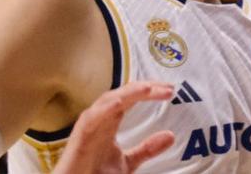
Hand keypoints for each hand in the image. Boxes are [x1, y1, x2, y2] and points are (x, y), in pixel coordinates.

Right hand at [51, 82, 175, 173]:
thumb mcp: (128, 162)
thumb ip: (147, 149)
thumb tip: (171, 136)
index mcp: (110, 122)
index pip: (131, 98)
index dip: (150, 91)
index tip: (170, 90)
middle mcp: (100, 119)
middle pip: (123, 94)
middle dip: (144, 87)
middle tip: (167, 87)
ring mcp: (89, 126)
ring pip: (108, 100)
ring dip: (128, 93)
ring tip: (147, 89)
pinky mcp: (79, 137)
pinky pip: (92, 118)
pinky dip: (105, 109)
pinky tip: (120, 103)